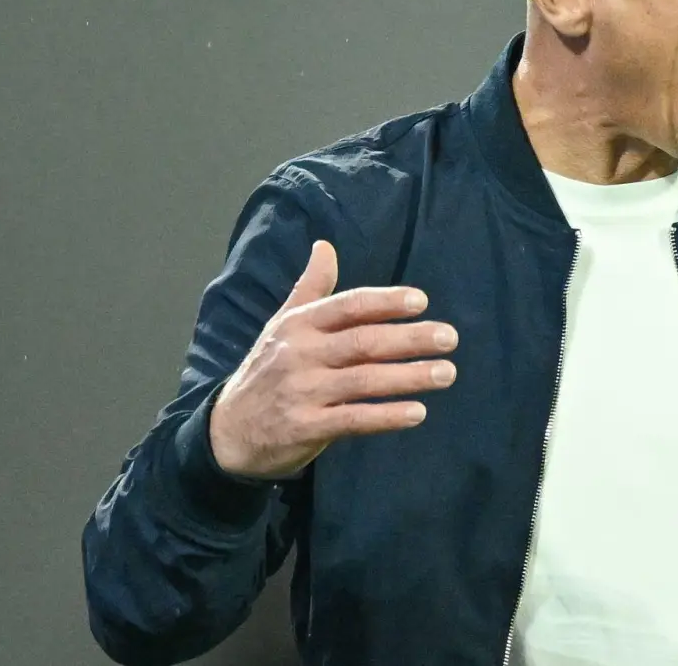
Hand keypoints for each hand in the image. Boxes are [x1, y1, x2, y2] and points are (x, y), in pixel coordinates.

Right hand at [209, 240, 459, 479]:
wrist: (227, 432)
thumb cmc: (267, 370)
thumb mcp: (282, 325)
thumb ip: (311, 288)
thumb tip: (325, 245)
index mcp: (299, 324)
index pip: (348, 306)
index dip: (385, 302)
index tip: (422, 301)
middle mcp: (300, 354)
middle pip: (364, 342)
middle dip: (410, 339)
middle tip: (450, 338)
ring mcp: (303, 391)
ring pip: (365, 380)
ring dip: (410, 377)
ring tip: (446, 373)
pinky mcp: (306, 427)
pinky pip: (354, 420)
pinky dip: (387, 416)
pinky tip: (418, 412)